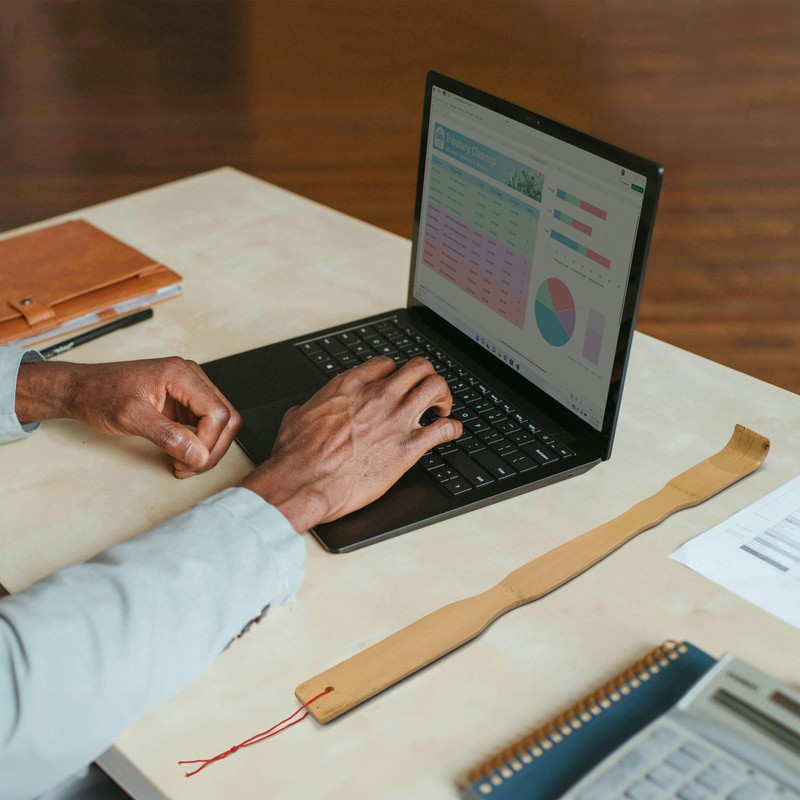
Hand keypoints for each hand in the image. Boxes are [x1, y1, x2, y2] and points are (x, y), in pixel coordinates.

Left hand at [16, 357, 241, 477]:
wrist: (82, 390)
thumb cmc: (100, 394)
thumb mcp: (131, 417)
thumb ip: (168, 436)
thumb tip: (198, 454)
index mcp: (181, 374)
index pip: (217, 412)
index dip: (209, 442)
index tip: (189, 461)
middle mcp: (191, 378)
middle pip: (226, 417)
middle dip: (212, 449)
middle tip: (189, 468)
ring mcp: (190, 390)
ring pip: (221, 423)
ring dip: (208, 449)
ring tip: (184, 464)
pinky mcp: (185, 403)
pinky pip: (207, 425)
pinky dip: (200, 444)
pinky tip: (182, 455)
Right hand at [239, 356, 461, 531]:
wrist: (304, 482)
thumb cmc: (297, 455)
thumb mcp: (297, 418)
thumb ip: (309, 408)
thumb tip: (304, 411)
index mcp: (350, 386)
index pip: (386, 364)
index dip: (395, 373)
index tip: (397, 384)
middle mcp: (378, 396)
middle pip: (419, 367)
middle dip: (427, 377)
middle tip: (426, 393)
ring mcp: (396, 419)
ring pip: (437, 387)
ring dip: (444, 396)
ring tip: (441, 409)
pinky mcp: (408, 448)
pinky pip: (444, 429)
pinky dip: (453, 429)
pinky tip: (450, 433)